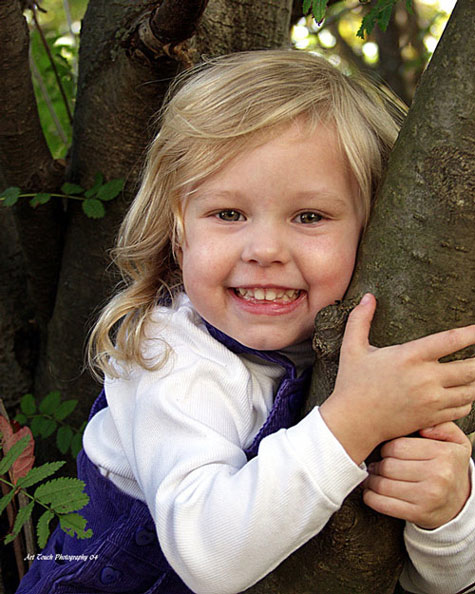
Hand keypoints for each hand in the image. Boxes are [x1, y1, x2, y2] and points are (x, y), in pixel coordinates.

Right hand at [319, 293, 474, 463]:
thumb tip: (369, 297)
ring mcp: (431, 400)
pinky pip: (463, 408)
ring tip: (472, 371)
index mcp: (409, 357)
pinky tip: (463, 392)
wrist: (353, 423)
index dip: (472, 333)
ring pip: (471, 389)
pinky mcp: (432, 418)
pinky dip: (468, 399)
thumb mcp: (352, 348)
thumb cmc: (352, 384)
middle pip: (470, 367)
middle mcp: (425, 378)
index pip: (451, 340)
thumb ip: (360, 319)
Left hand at [362, 422, 471, 528]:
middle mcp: (438, 476)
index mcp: (444, 454)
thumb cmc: (450, 467)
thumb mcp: (455, 441)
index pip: (397, 446)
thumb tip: (423, 426)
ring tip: (375, 477)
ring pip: (382, 484)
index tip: (387, 451)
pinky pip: (382, 504)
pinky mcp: (419, 514)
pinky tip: (372, 492)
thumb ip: (441, 425)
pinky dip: (370, 497)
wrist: (461, 503)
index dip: (386, 448)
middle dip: (378, 464)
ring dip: (372, 480)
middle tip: (378, 465)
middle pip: (388, 465)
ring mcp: (428, 498)